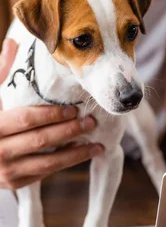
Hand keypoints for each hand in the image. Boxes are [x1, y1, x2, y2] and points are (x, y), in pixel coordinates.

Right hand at [0, 38, 102, 189]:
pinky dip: (65, 164)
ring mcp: (6, 170)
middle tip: (92, 122)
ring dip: (75, 153)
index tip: (74, 109)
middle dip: (70, 131)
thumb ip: (3, 72)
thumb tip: (13, 43)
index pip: (26, 119)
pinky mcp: (14, 183)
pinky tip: (82, 154)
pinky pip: (44, 174)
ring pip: (47, 163)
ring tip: (96, 144)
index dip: (52, 115)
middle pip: (41, 140)